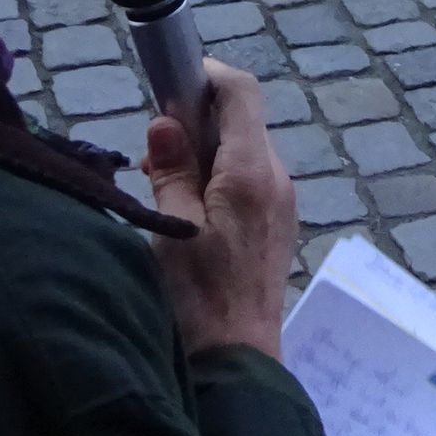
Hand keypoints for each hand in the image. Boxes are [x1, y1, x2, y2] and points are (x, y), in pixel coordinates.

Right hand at [145, 63, 297, 359]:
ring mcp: (281, 201)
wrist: (238, 359)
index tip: (168, 84)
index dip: (205, 76)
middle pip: (239, 121)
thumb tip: (166, 122)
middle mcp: (277, 178)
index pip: (240, 92)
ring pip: (242, 151)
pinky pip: (248, 180)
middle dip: (194, 123)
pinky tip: (188, 209)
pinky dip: (218, 178)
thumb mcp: (173, 229)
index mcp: (253, 171)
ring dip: (203, 154)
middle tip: (154, 155)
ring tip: (165, 187)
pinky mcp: (276, 224)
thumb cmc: (201, 297)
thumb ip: (172, 171)